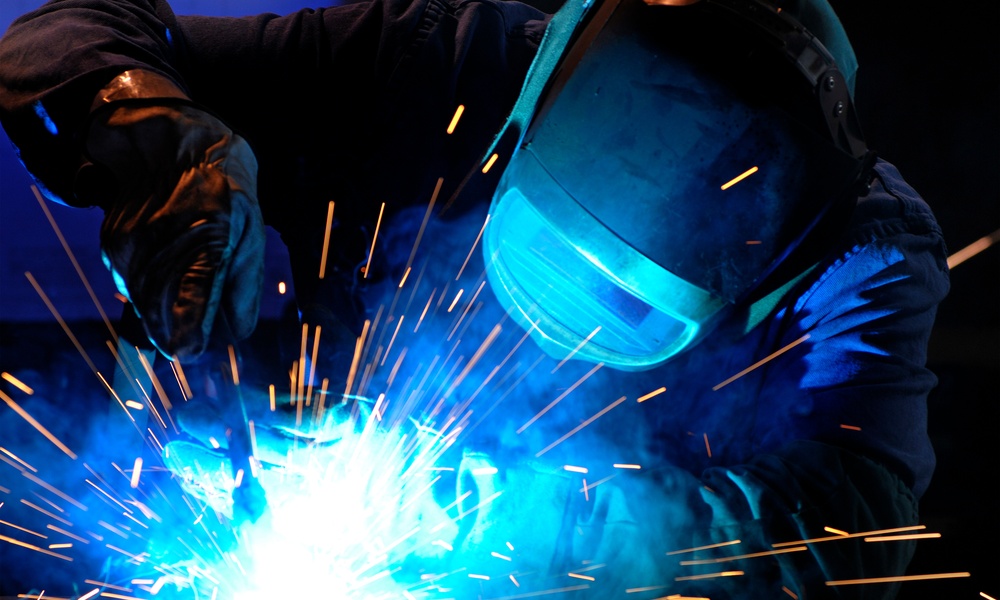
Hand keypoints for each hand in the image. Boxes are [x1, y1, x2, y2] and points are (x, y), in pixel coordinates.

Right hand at [85, 102, 264, 359]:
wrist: (173, 148)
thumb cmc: (226, 195)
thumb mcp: (251, 234)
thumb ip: (244, 287)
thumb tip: (236, 333)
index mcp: (211, 235)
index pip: (196, 293)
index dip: (192, 328)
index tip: (189, 349)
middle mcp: (166, 241)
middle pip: (163, 314)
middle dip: (180, 334)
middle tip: (194, 340)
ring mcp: (134, 244)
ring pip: (146, 306)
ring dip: (164, 315)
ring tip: (185, 290)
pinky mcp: (114, 248)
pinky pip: (132, 290)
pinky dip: (150, 293)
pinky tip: (165, 269)